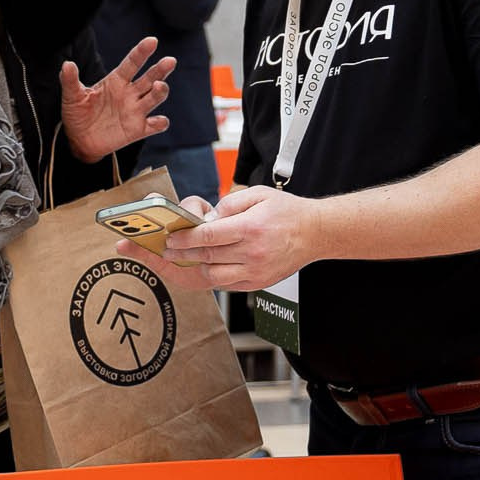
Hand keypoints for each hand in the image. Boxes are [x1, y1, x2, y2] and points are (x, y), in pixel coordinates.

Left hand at [60, 37, 174, 160]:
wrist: (78, 140)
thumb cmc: (77, 114)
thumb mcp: (71, 96)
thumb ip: (70, 80)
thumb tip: (67, 64)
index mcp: (116, 81)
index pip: (132, 63)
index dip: (142, 52)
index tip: (152, 41)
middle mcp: (129, 93)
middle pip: (150, 77)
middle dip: (161, 69)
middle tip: (169, 61)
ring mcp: (135, 111)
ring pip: (155, 97)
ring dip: (160, 91)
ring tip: (158, 86)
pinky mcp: (138, 129)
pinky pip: (155, 125)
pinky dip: (160, 123)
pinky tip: (158, 120)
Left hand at [118, 186, 315, 291]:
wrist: (315, 233)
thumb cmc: (286, 211)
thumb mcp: (258, 194)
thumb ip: (230, 203)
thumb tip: (209, 217)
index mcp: (251, 228)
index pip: (209, 236)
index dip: (185, 238)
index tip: (169, 238)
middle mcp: (252, 253)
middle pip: (207, 257)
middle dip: (181, 253)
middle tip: (165, 249)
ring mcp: (255, 272)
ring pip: (214, 276)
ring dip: (195, 267)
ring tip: (184, 257)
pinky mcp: (257, 284)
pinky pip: (227, 285)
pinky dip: (212, 276)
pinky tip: (204, 266)